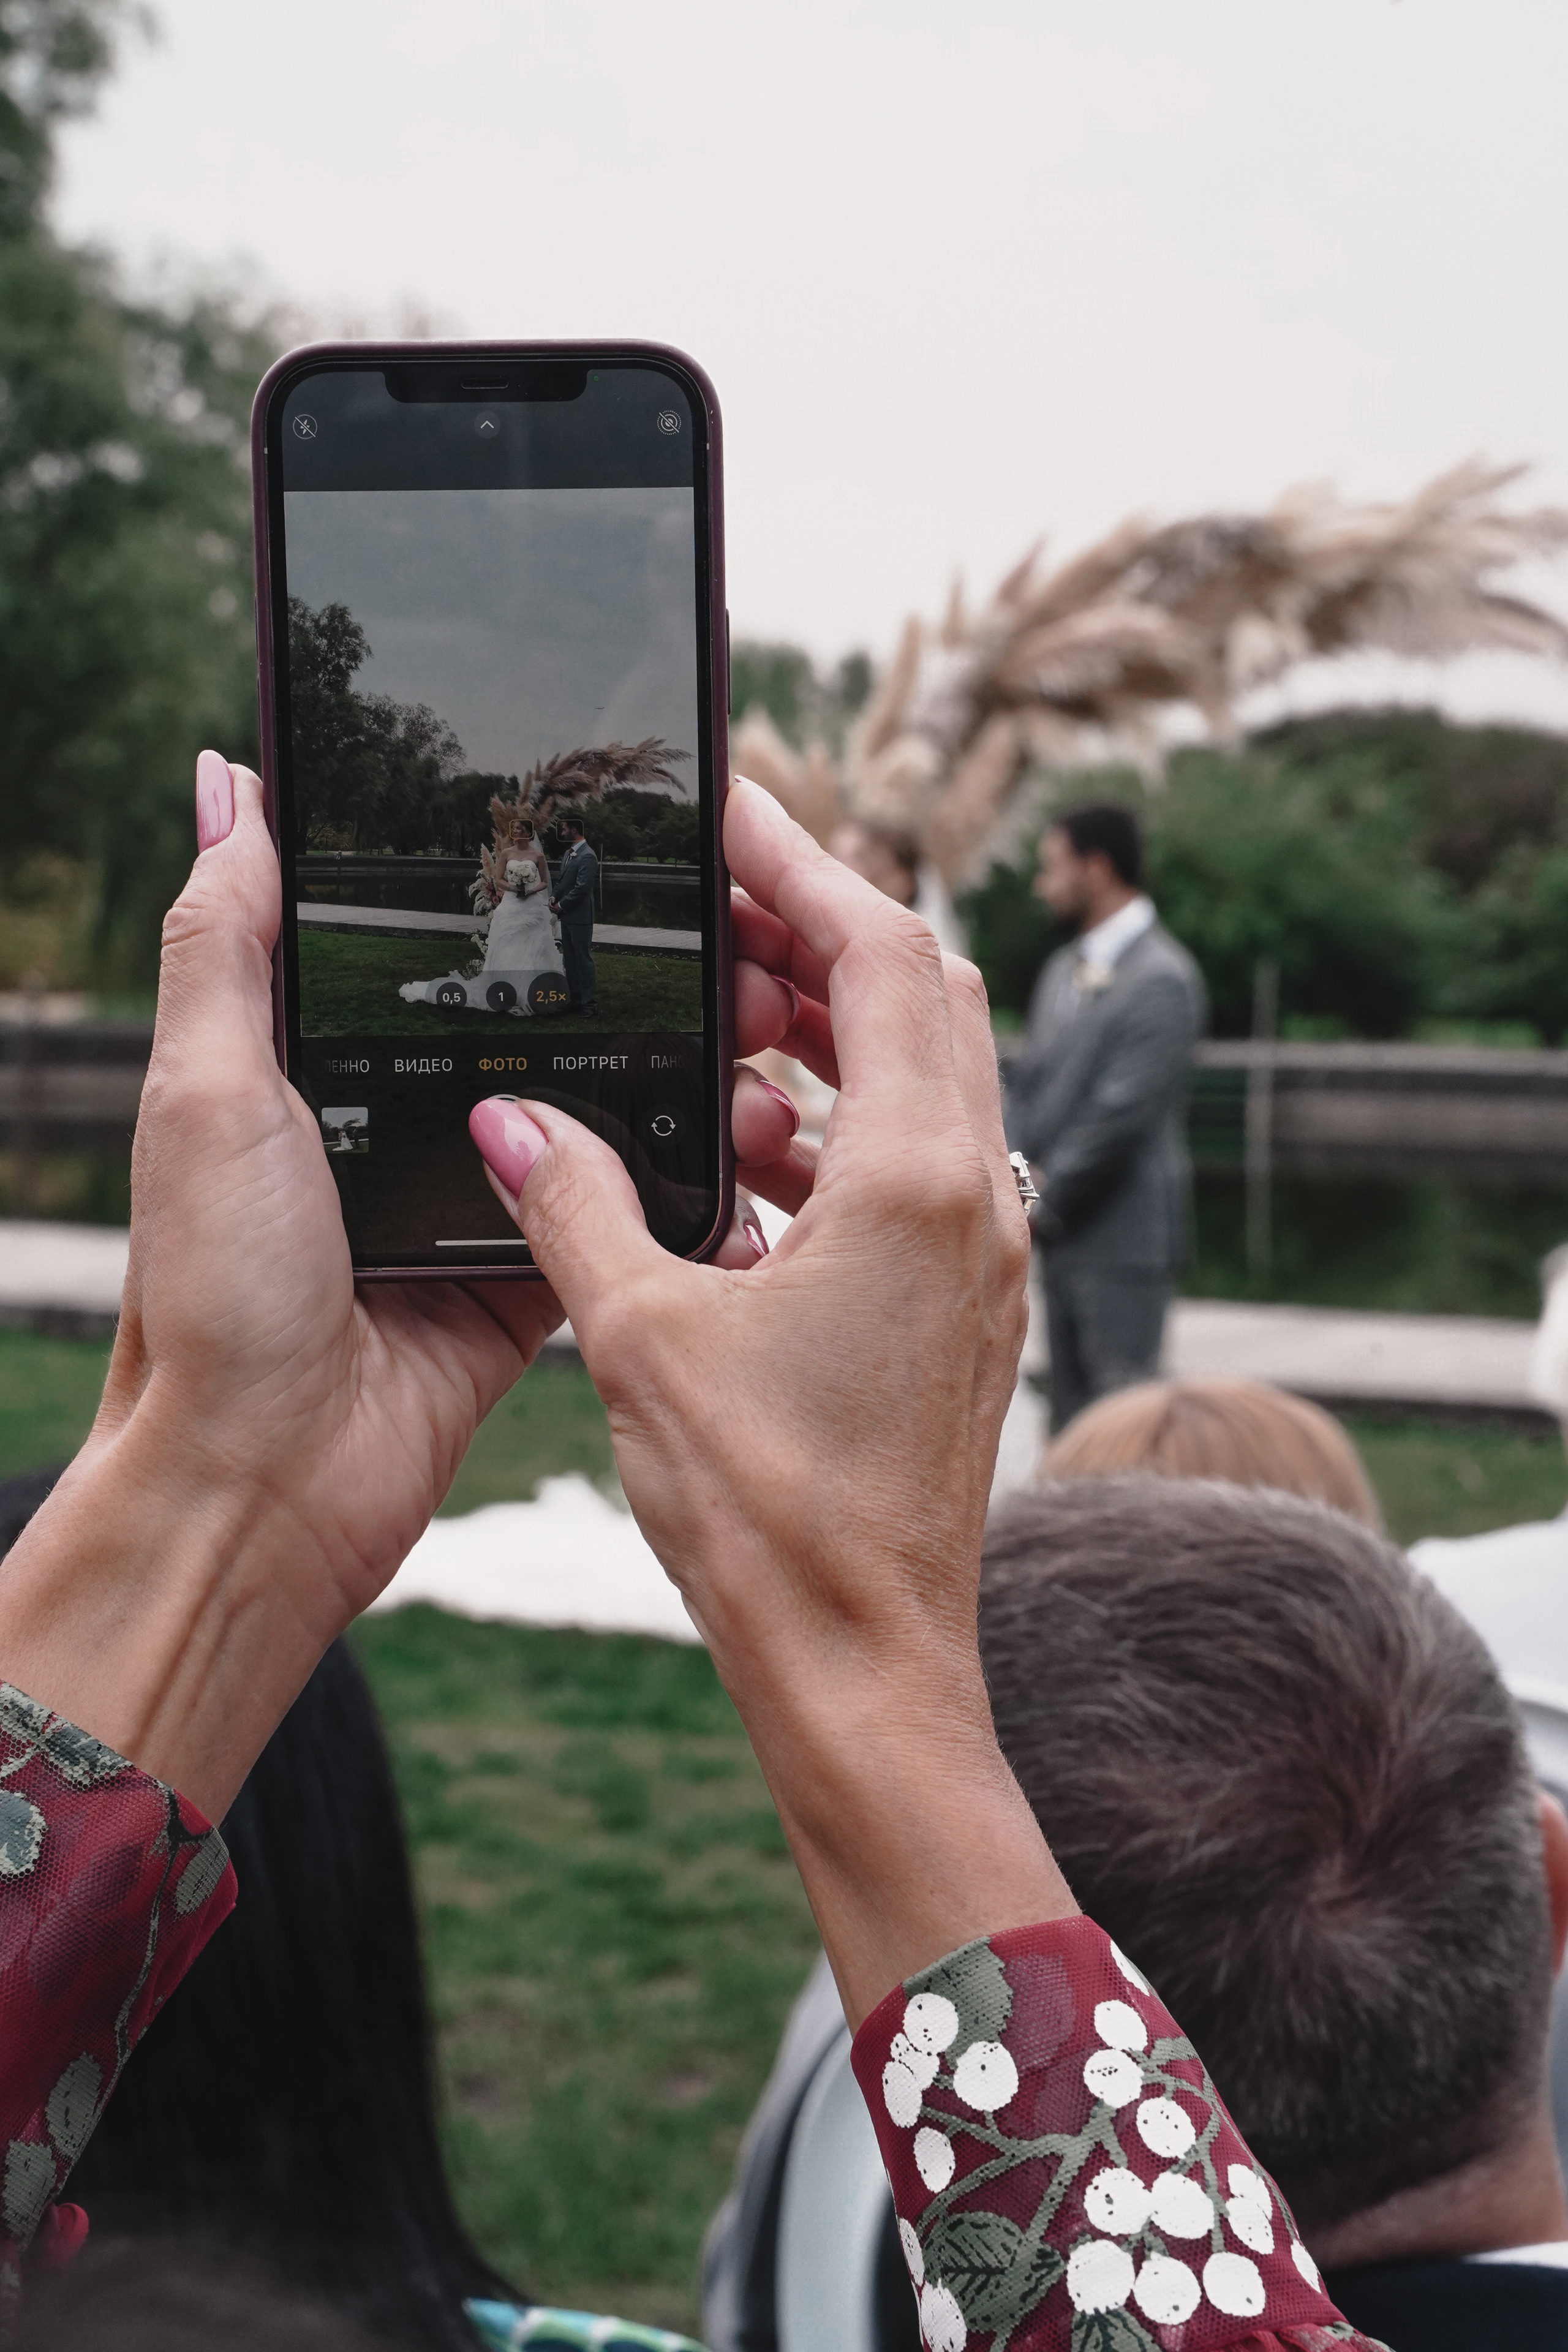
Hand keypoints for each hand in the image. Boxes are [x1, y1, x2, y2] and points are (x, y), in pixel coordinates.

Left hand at [0, 755, 793, 1817]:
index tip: (605, 821)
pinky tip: (743, 1127)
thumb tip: (228, 781)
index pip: (425, 934)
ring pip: (596, 1103)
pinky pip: (617, 1210)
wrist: (267, 1481)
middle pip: (537, 1010)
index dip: (510, 878)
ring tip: (756, 1020)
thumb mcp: (201, 1088)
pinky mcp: (530, 1274)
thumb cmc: (210, 1291)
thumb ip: (226, 939)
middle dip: (635, 965)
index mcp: (319, 1056)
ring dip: (674, 1064)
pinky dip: (676, 1180)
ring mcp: (474, 1194)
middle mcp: (402, 1113)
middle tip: (729, 926)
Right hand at [470, 778, 1073, 2020]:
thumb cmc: (773, 1517)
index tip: (733, 806)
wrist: (865, 1663)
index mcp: (920, 1181)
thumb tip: (512, 1114)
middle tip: (713, 910)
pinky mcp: (963, 1302)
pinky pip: (914, 1164)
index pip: (881, 952)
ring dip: (826, 1036)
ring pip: (923, 1079)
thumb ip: (573, 1199)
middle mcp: (981, 1200)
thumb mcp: (638, 1336)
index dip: (805, 860)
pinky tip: (741, 1160)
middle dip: (818, 933)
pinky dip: (835, 1130)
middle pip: (922, 994)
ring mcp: (985, 1253)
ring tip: (714, 1030)